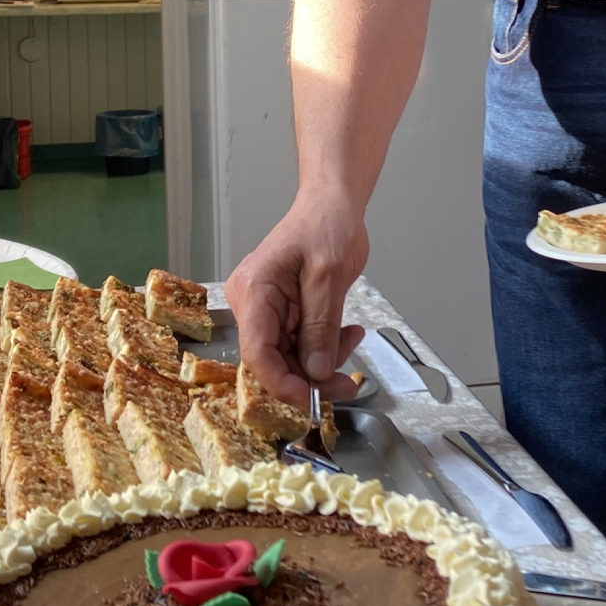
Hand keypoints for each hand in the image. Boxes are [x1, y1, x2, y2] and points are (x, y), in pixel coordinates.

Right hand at [224, 190, 368, 407]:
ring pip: (289, 358)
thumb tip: (315, 372)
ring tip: (353, 339)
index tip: (311, 400)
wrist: (332, 205)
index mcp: (253, 291)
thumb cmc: (326, 226)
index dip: (281, 383)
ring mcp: (267, 311)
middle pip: (272, 361)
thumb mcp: (328, 276)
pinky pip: (300, 345)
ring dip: (322, 362)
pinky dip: (325, 347)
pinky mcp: (284, 315)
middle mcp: (252, 305)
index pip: (256, 352)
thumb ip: (320, 326)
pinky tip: (348, 333)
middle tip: (346, 385)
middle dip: (310, 378)